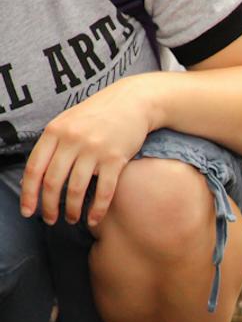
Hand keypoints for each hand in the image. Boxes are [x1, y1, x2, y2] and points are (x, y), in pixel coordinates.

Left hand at [20, 76, 154, 226]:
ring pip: (76, 189)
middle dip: (49, 206)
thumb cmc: (99, 114)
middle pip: (53, 182)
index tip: (27, 211)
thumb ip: (53, 144)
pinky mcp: (116, 158)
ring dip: (72, 210)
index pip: (34, 168)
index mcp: (55, 131)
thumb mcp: (69, 121)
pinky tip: (94, 219)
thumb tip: (37, 175)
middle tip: (51, 220)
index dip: (28, 193)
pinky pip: (104, 191)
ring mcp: (94, 149)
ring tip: (72, 220)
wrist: (133, 101)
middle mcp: (72, 140)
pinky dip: (97, 209)